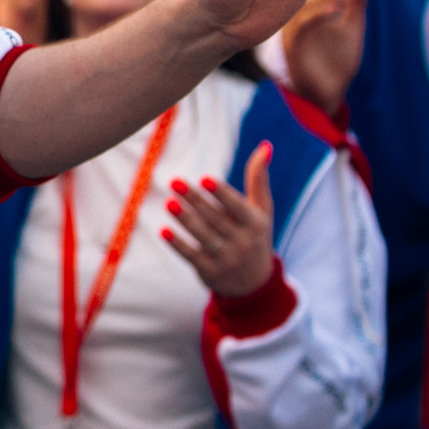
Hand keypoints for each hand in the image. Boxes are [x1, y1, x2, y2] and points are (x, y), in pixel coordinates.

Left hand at [161, 140, 276, 297]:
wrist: (254, 283)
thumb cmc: (256, 236)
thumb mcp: (263, 210)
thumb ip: (259, 179)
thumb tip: (265, 145)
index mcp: (255, 224)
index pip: (237, 207)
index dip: (221, 194)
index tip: (205, 178)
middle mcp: (242, 242)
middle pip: (215, 219)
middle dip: (195, 200)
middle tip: (175, 182)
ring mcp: (226, 259)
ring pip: (203, 236)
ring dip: (185, 220)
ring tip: (169, 202)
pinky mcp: (210, 272)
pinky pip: (192, 256)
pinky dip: (178, 244)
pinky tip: (163, 230)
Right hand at [279, 0, 365, 115]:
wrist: (329, 94)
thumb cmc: (337, 60)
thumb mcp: (352, 25)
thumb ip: (356, 0)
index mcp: (308, 7)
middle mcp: (295, 14)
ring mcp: (291, 29)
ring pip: (305, 2)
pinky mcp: (292, 44)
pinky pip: (302, 23)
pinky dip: (320, 13)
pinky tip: (339, 10)